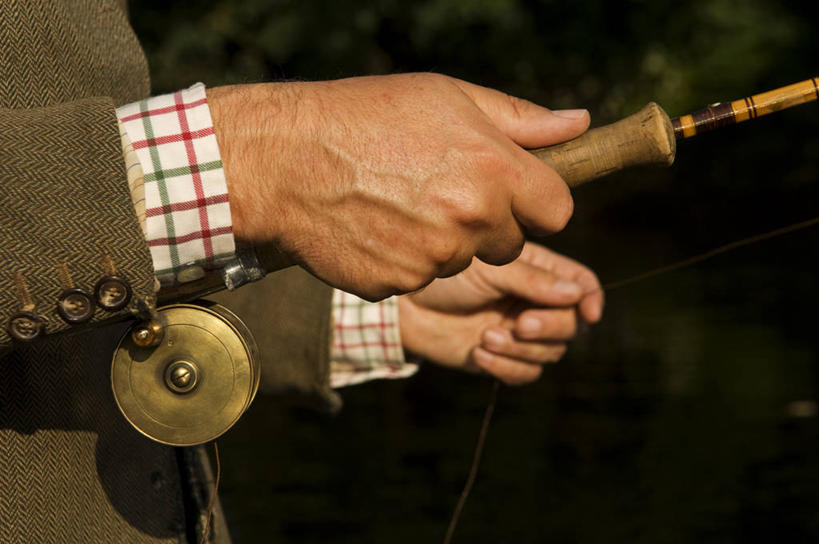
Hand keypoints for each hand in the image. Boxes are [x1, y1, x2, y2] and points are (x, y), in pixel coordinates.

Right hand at [208, 73, 589, 299]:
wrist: (284, 162)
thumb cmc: (365, 116)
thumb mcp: (447, 97)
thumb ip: (520, 118)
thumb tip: (579, 124)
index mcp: (496, 171)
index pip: (558, 211)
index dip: (537, 202)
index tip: (513, 193)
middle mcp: (472, 221)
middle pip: (510, 243)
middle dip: (488, 223)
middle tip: (441, 191)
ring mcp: (434, 260)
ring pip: (462, 261)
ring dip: (444, 242)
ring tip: (398, 203)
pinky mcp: (399, 286)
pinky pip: (420, 279)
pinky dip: (405, 260)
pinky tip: (376, 227)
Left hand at [398, 243, 602, 384]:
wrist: (405, 307)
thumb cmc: (446, 277)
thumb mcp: (489, 270)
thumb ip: (533, 281)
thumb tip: (577, 295)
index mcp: (537, 271)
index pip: (581, 285)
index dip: (591, 299)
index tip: (589, 315)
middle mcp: (534, 302)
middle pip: (571, 325)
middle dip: (549, 328)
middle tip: (519, 324)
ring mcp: (519, 332)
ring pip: (550, 354)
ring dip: (521, 350)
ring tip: (485, 337)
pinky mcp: (501, 358)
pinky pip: (525, 374)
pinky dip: (506, 368)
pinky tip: (479, 353)